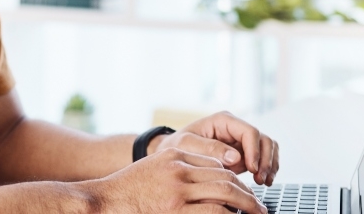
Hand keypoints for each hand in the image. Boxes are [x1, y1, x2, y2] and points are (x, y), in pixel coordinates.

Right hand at [88, 148, 266, 212]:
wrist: (104, 201)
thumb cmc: (128, 190)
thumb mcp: (154, 168)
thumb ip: (179, 169)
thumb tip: (213, 179)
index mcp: (175, 154)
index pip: (215, 163)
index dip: (234, 178)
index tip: (244, 190)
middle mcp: (179, 168)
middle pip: (224, 177)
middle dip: (246, 193)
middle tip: (259, 206)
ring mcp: (178, 190)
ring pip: (224, 192)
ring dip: (245, 204)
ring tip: (256, 213)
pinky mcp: (176, 210)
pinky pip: (214, 211)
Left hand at [152, 112, 279, 185]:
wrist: (172, 154)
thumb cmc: (176, 147)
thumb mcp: (186, 145)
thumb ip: (209, 149)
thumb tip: (236, 157)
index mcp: (223, 120)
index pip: (249, 132)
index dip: (254, 151)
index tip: (251, 169)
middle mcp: (235, 128)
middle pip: (263, 139)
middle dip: (265, 159)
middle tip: (260, 179)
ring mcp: (241, 141)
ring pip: (268, 147)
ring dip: (270, 164)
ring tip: (263, 182)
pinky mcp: (244, 154)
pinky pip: (264, 158)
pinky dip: (267, 168)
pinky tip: (263, 181)